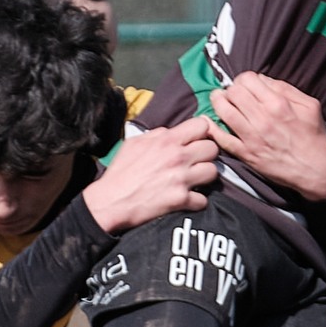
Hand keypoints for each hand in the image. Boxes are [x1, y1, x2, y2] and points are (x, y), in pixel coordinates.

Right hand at [83, 118, 218, 231]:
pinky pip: (203, 199)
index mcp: (166, 140)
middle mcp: (177, 156)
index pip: (202, 125)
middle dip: (206, 155)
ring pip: (213, 172)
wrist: (111, 201)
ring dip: (205, 177)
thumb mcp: (134, 143)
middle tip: (197, 162)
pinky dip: (197, 201)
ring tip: (195, 180)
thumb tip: (171, 132)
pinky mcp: (181, 199)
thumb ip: (156, 134)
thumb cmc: (121, 171)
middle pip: (212, 148)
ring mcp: (181, 178)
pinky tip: (187, 199)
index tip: (197, 140)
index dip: (202, 132)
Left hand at [210, 73, 325, 200]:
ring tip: (219, 100)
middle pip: (233, 92)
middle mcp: (262, 119)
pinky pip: (222, 139)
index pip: (247, 79)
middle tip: (233, 93)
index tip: (246, 84)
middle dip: (231, 89)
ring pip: (223, 111)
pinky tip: (208, 121)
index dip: (244, 79)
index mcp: (278, 104)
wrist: (315, 171)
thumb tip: (262, 80)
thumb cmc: (314, 137)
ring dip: (218, 102)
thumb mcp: (309, 105)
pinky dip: (212, 128)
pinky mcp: (246, 154)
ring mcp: (252, 137)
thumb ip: (286, 89)